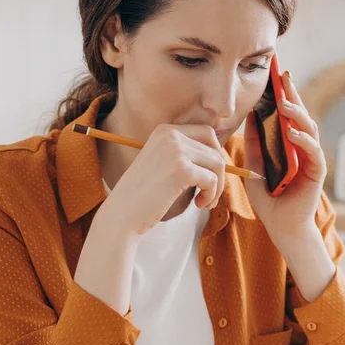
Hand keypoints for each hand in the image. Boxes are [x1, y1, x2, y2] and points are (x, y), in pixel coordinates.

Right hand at [98, 123, 225, 235]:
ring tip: (205, 202)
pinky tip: (199, 204)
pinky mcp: (181, 170)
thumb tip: (221, 156)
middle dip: (219, 174)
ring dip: (217, 187)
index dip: (215, 156)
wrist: (122, 214)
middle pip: (215, 149)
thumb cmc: (145, 195)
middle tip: (210, 194)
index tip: (209, 177)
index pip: (207, 133)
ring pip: (217, 164)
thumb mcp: (164, 164)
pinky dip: (210, 195)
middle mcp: (170, 135)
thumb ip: (187, 155)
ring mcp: (176, 151)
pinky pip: (212, 180)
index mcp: (165, 130)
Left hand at [243, 70, 326, 247]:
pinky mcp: (316, 171)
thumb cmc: (269, 198)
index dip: (282, 93)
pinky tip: (292, 133)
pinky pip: (312, 151)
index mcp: (288, 143)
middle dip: (292, 94)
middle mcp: (302, 146)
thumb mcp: (255, 165)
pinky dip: (303, 141)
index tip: (274, 74)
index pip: (286, 113)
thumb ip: (254, 143)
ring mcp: (311, 157)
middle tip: (283, 75)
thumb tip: (248, 116)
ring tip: (285, 102)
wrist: (280, 225)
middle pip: (300, 114)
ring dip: (298, 114)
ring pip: (308, 129)